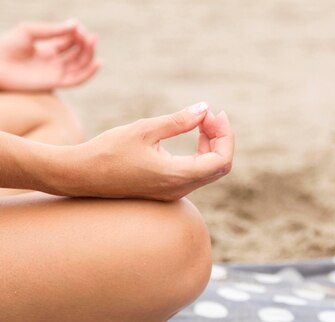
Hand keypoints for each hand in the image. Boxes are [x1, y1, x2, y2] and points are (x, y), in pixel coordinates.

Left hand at [0, 20, 99, 90]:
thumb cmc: (7, 46)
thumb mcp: (29, 31)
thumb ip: (52, 30)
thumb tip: (76, 24)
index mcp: (49, 50)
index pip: (70, 42)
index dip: (77, 34)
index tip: (78, 26)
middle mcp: (55, 62)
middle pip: (78, 54)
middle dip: (86, 44)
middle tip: (91, 36)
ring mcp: (56, 73)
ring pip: (80, 66)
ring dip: (89, 55)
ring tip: (92, 42)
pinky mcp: (55, 83)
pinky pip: (77, 80)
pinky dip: (89, 73)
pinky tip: (97, 62)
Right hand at [54, 102, 233, 200]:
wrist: (79, 176)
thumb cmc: (108, 151)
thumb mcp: (145, 130)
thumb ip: (179, 120)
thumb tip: (205, 109)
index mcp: (177, 176)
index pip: (221, 161)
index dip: (225, 136)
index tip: (215, 114)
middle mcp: (179, 190)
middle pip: (219, 166)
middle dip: (221, 138)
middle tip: (211, 114)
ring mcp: (173, 193)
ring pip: (209, 170)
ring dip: (212, 144)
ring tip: (202, 120)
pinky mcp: (167, 190)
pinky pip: (196, 173)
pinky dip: (201, 153)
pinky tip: (194, 133)